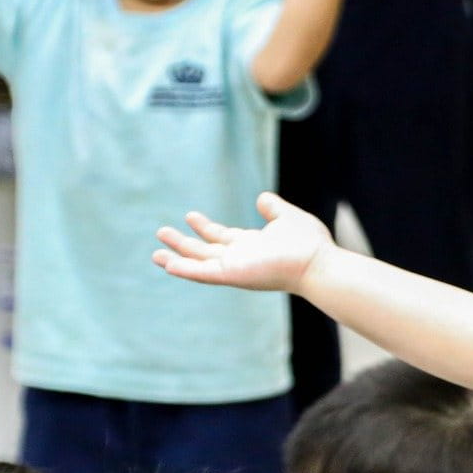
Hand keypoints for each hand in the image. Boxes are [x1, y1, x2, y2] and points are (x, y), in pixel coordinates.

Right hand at [153, 192, 335, 293]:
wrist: (316, 262)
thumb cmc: (309, 244)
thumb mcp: (287, 217)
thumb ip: (273, 208)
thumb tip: (262, 198)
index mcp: (252, 245)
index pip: (223, 237)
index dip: (205, 228)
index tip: (190, 216)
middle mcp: (240, 258)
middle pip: (205, 251)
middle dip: (184, 243)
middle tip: (161, 232)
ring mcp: (235, 268)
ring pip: (199, 263)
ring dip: (177, 257)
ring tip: (155, 252)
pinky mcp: (232, 275)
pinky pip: (203, 273)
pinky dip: (185, 269)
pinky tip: (167, 264)